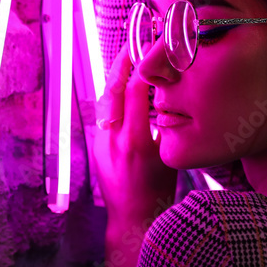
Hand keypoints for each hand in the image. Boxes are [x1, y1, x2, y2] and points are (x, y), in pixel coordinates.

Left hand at [94, 46, 176, 230]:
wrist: (133, 219)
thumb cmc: (158, 193)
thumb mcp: (168, 155)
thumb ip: (164, 126)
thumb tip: (163, 97)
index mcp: (135, 140)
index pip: (134, 93)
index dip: (141, 69)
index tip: (148, 53)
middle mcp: (113, 138)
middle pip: (111, 91)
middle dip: (120, 65)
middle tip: (131, 46)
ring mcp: (101, 142)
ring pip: (105, 101)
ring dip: (115, 80)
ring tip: (127, 63)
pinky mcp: (97, 146)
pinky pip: (104, 115)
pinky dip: (113, 99)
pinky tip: (123, 91)